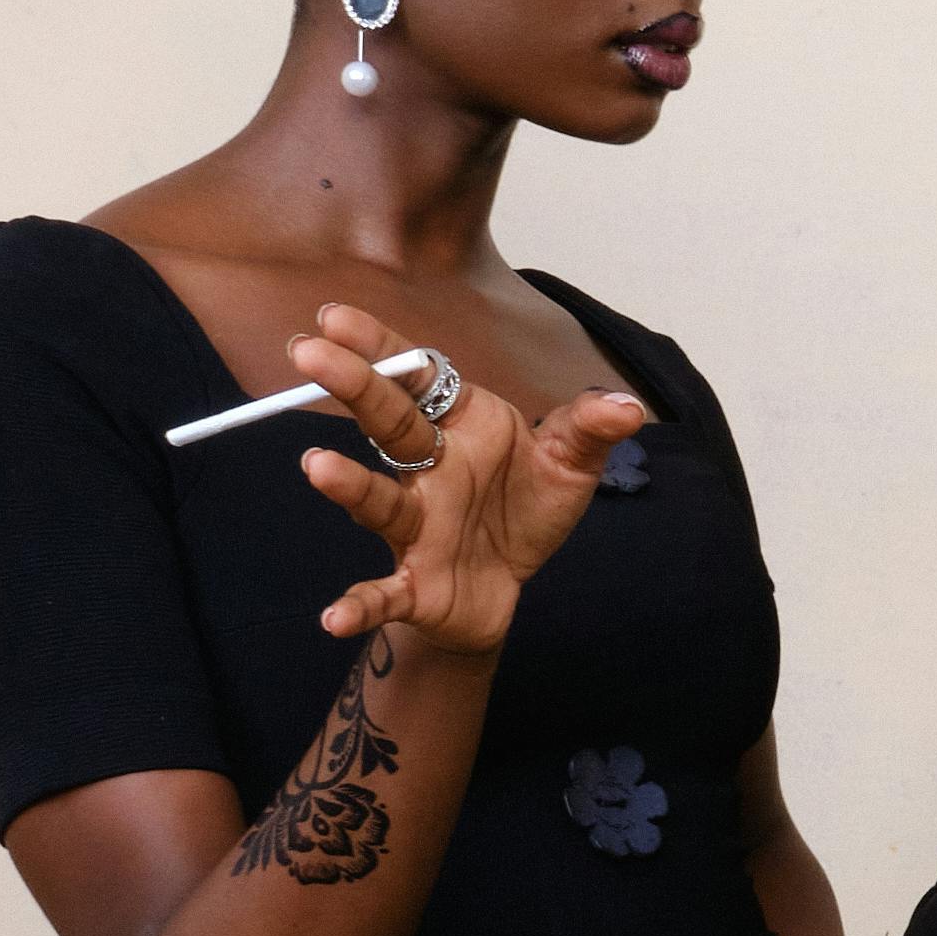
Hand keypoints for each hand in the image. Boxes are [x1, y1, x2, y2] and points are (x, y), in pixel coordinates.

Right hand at [299, 310, 649, 658]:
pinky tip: (334, 618)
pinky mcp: (415, 583)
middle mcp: (426, 469)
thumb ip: (588, 430)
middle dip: (354, 387)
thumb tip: (628, 406)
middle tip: (308, 353)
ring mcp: (415, 526)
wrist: (506, 587)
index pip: (416, 376)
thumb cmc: (522, 510)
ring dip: (349, 485)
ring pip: (378, 500)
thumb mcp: (567, 466)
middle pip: (388, 422)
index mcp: (457, 427)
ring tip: (317, 467)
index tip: (336, 317)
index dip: (378, 345)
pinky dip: (360, 604)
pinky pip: (383, 593)